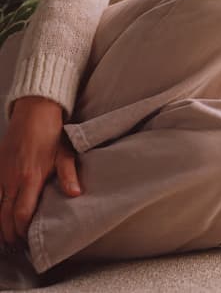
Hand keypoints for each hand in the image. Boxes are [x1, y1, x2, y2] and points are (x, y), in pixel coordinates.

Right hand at [0, 97, 80, 247]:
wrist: (34, 111)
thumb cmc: (52, 133)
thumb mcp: (65, 152)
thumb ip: (68, 174)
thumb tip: (76, 194)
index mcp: (30, 178)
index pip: (21, 214)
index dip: (22, 231)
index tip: (28, 241)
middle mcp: (12, 179)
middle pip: (4, 217)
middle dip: (10, 234)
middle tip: (18, 246)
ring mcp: (1, 174)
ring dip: (0, 225)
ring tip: (8, 237)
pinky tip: (0, 216)